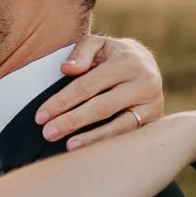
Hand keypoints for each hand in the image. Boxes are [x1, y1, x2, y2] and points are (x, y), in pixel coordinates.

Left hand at [36, 34, 163, 147]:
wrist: (148, 65)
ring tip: (68, 147)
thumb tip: (66, 69)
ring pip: (119, 126)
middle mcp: (144, 82)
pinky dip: (107, 143)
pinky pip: (128, 136)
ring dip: (92, 139)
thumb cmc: (113, 55)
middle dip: (72, 121)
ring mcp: (152, 104)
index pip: (88, 85)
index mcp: (127, 61)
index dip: (62, 101)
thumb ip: (81, 52)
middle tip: (48, 133)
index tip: (41, 116)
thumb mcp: (98, 45)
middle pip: (102, 107)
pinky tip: (90, 151)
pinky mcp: (155, 120)